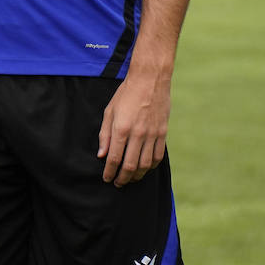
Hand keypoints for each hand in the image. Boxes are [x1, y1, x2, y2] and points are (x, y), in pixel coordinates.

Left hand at [97, 70, 169, 186]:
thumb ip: (105, 134)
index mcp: (121, 128)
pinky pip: (158, 156)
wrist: (150, 81)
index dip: (109, 172)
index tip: (107, 178)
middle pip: (130, 166)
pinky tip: (145, 169)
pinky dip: (151, 166)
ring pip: (145, 165)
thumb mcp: (109, 111)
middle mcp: (137, 134)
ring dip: (137, 175)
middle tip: (118, 183)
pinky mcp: (162, 133)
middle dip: (122, 178)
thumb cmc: (126, 94)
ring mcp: (152, 135)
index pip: (114, 158)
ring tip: (130, 179)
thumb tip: (102, 155)